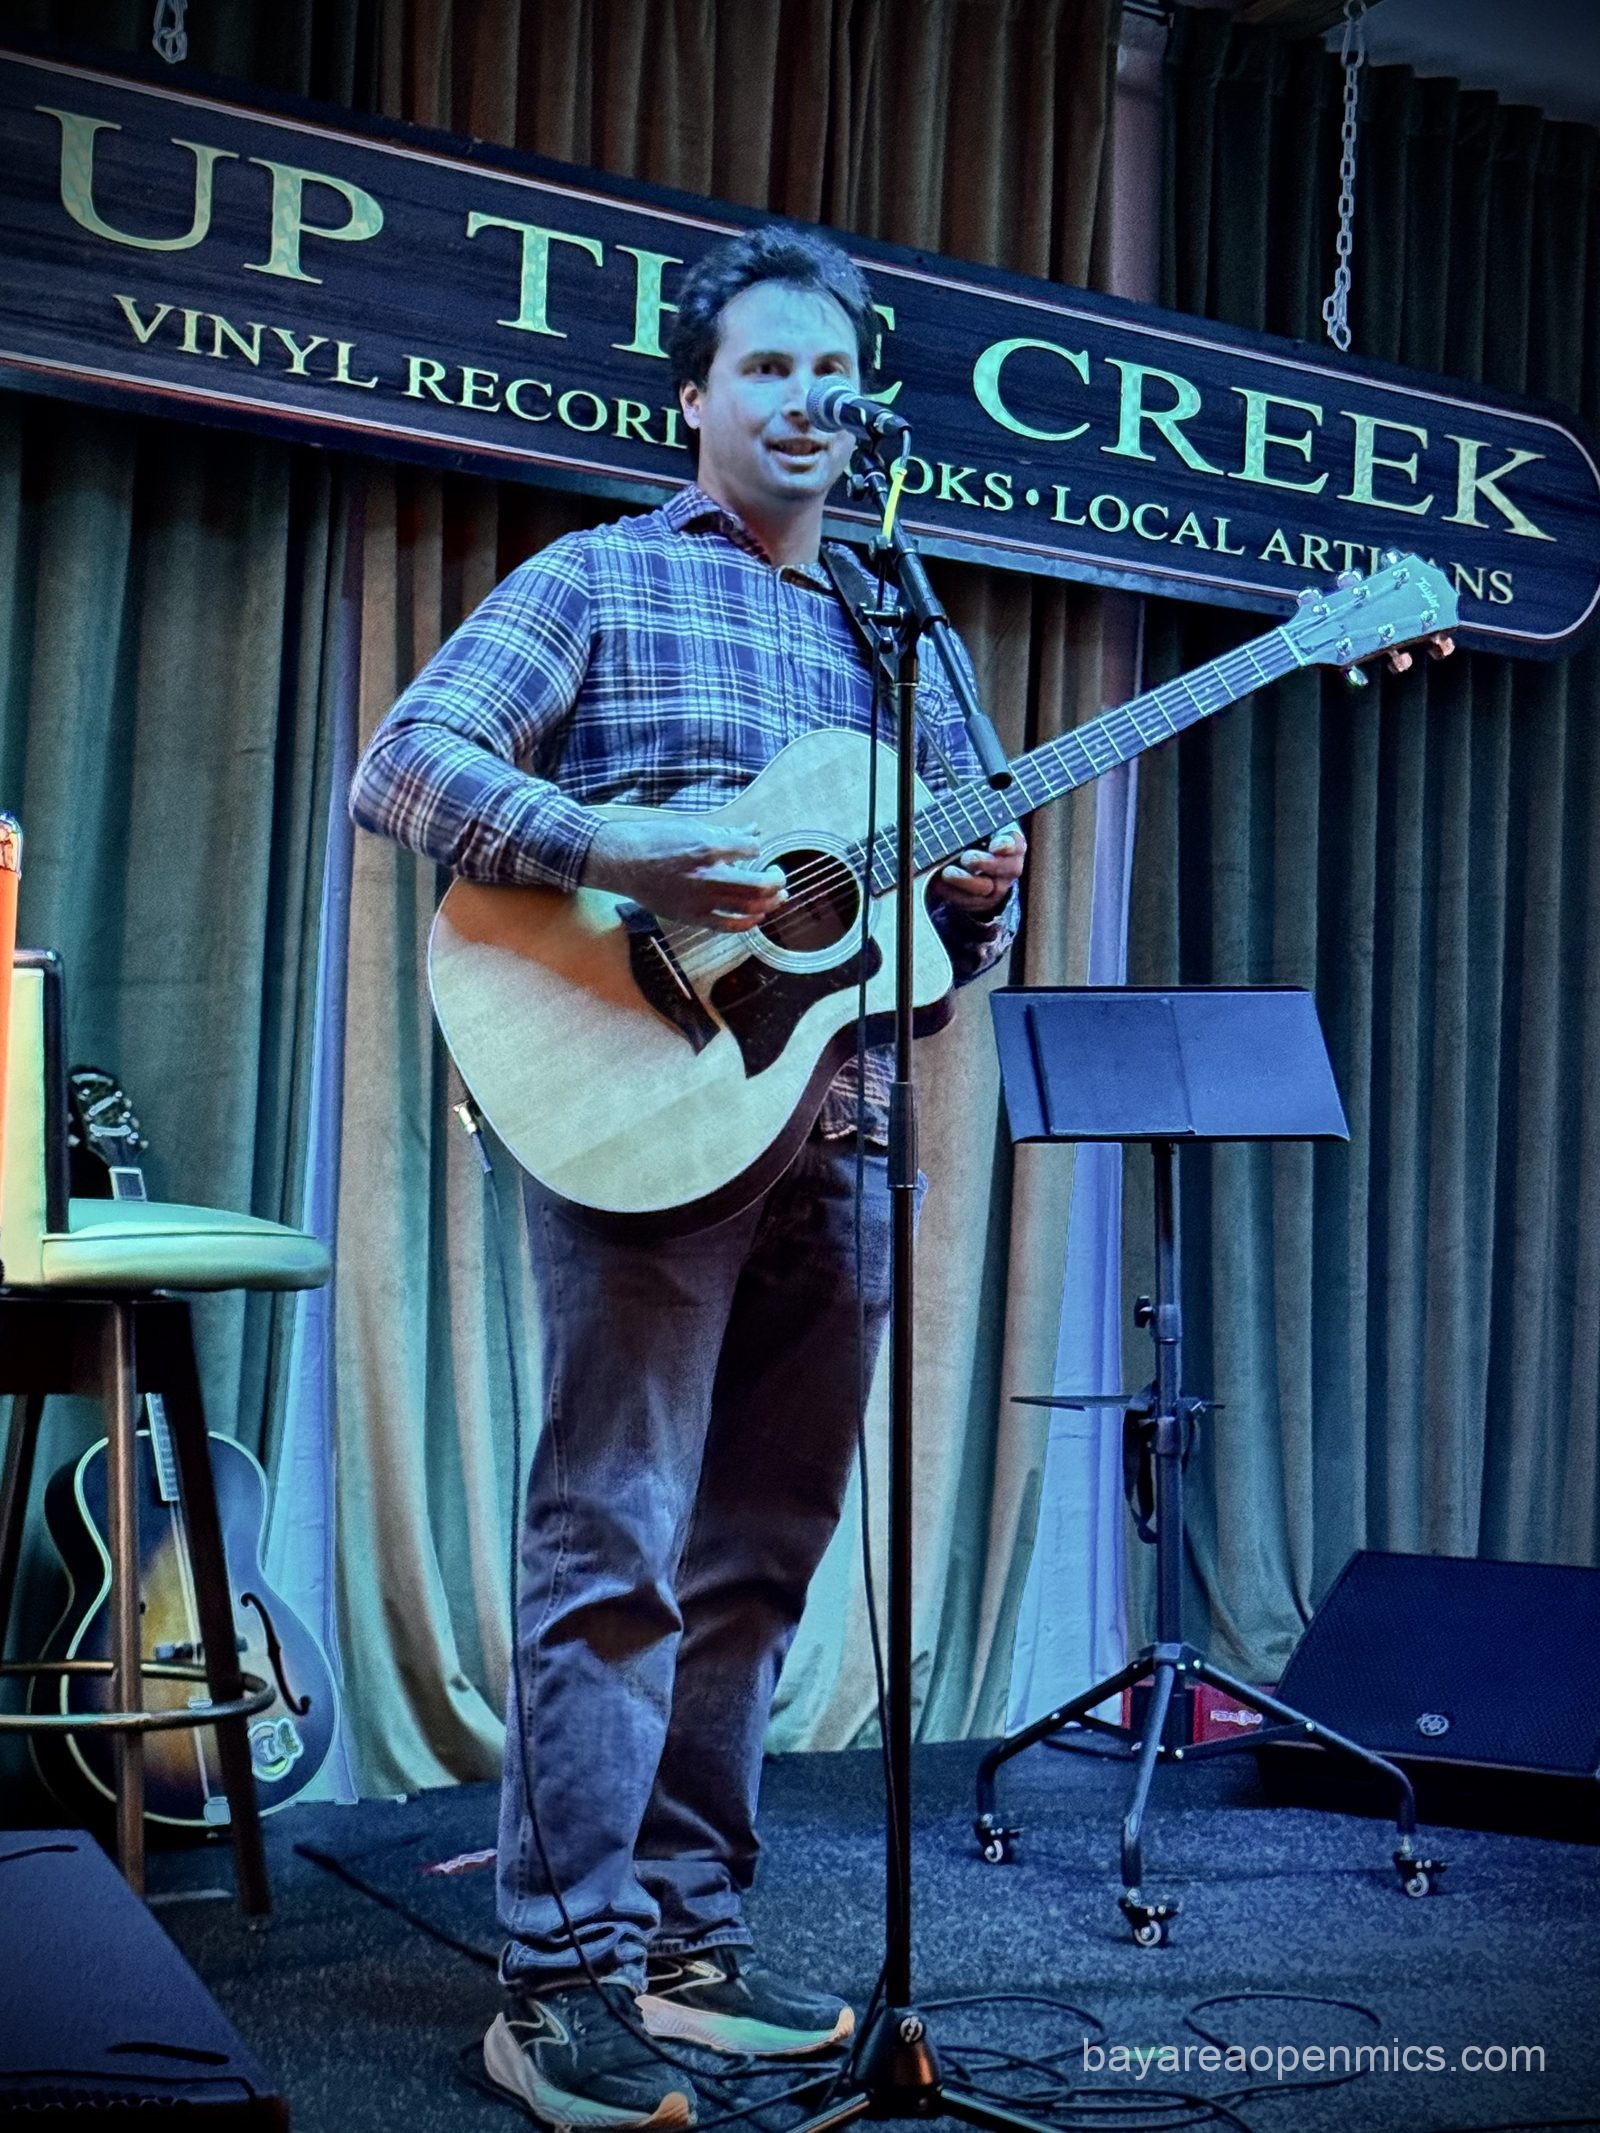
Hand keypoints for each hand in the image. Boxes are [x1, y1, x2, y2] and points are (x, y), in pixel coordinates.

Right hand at [581, 816, 787, 930]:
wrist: (622, 861)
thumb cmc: (653, 840)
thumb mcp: (691, 826)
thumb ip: (726, 832)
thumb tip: (753, 829)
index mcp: (707, 847)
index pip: (751, 849)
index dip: (758, 848)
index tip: (755, 849)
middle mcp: (707, 876)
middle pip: (759, 886)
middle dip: (777, 881)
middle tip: (779, 877)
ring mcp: (700, 900)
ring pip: (748, 909)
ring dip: (769, 904)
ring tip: (777, 898)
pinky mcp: (692, 917)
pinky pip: (728, 926)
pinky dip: (747, 923)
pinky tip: (756, 918)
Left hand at [930, 824, 1025, 914]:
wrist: (978, 860)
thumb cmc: (978, 835)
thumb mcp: (980, 824)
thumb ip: (973, 821)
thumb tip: (955, 810)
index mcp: (1013, 844)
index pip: (1015, 844)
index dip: (1006, 845)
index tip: (995, 845)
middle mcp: (1009, 867)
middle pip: (1004, 869)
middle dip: (985, 863)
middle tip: (967, 858)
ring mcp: (997, 887)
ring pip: (985, 888)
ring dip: (965, 881)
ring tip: (947, 873)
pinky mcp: (981, 902)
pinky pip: (969, 901)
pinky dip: (952, 893)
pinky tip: (937, 884)